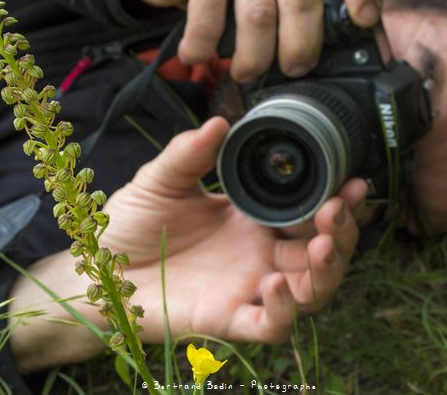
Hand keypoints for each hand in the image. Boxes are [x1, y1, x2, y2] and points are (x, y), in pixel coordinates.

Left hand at [8, 118, 364, 371]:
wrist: (96, 269)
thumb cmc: (130, 225)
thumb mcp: (160, 181)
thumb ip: (189, 153)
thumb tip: (221, 121)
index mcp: (251, 219)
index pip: (308, 212)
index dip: (335, 199)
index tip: (350, 180)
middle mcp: (259, 255)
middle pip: (322, 252)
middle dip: (343, 231)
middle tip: (340, 208)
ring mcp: (247, 289)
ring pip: (311, 290)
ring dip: (328, 270)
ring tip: (324, 245)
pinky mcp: (226, 319)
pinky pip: (270, 325)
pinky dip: (285, 310)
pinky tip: (277, 283)